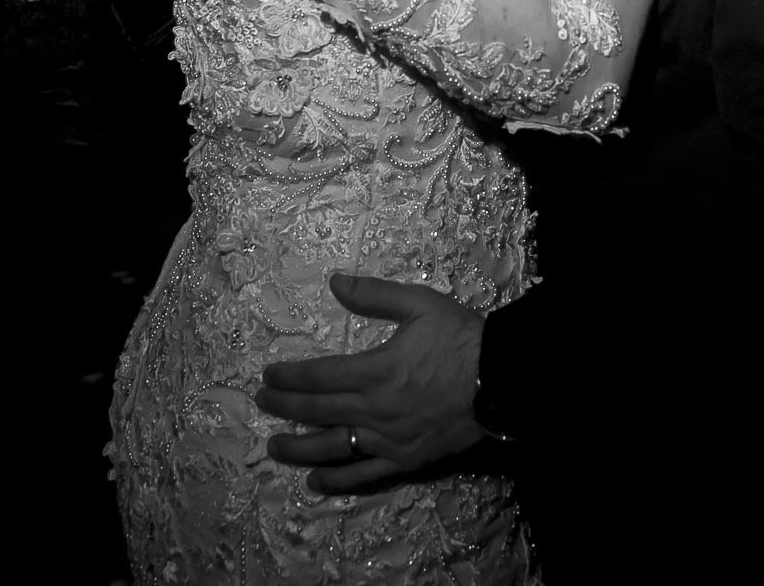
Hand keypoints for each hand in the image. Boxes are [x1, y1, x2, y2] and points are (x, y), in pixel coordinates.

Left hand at [255, 273, 484, 492]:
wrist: (501, 379)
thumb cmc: (460, 338)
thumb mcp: (419, 304)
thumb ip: (373, 294)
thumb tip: (334, 281)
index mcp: (375, 370)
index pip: (319, 375)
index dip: (290, 376)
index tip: (268, 374)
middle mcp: (375, 410)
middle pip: (318, 410)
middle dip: (285, 406)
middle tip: (262, 402)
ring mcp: (388, 440)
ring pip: (333, 447)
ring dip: (299, 448)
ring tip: (275, 447)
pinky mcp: (405, 461)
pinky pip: (364, 476)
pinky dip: (337, 481)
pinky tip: (316, 482)